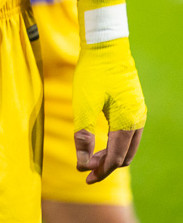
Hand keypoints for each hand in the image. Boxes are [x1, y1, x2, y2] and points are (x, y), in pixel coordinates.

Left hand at [72, 13, 145, 181]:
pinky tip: (100, 144)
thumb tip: (83, 163)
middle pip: (125, 155)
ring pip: (128, 146)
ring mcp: (138, 114)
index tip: (83, 175)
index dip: (101, 170)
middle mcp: (138, 121)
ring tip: (90, 160)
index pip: (117, 158)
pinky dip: (115, 144)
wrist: (106, 47)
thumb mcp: (84, 105)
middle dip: (106, 166)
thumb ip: (84, 135)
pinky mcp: (134, 107)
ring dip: (111, 156)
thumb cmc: (92, 74)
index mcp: (128, 122)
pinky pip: (128, 135)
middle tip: (86, 172)